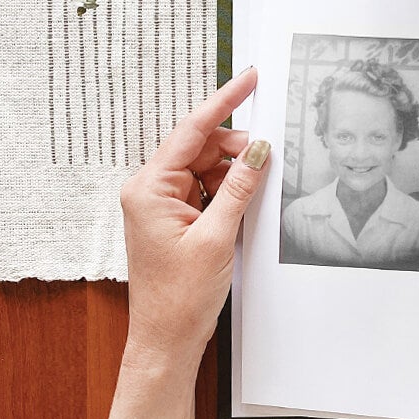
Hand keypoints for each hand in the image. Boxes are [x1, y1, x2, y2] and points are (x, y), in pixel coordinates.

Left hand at [120, 67, 271, 365]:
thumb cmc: (180, 297)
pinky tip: (245, 204)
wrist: (167, 340)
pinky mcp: (176, 218)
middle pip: (201, 146)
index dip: (225, 101)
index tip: (249, 78)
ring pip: (207, 167)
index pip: (192, 130)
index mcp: (149, 188)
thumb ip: (240, 187)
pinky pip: (207, 188)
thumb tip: (259, 149)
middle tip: (269, 156)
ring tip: (255, 193)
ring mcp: (163, 204)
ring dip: (235, 173)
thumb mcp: (218, 237)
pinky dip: (229, 191)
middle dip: (236, 148)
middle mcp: (151, 190)